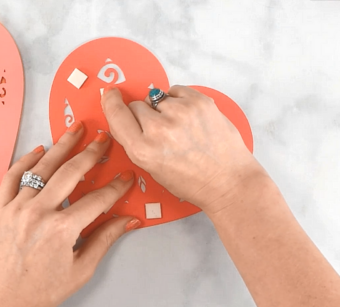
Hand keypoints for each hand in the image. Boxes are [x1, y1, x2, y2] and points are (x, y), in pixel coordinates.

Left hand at [0, 122, 139, 306]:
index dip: (116, 187)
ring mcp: (18, 208)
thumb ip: (105, 240)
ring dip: (61, 146)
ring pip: (42, 168)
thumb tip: (129, 220)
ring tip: (76, 130)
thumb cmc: (42, 291)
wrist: (2, 300)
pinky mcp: (2, 209)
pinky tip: (39, 150)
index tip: (126, 176)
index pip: (97, 199)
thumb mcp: (81, 270)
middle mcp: (39, 213)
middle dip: (91, 153)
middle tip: (104, 139)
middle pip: (70, 172)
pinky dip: (25, 160)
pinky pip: (12, 176)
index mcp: (62, 230)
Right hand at [101, 85, 259, 211]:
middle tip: (162, 132)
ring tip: (181, 128)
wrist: (228, 181)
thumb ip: (136, 142)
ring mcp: (181, 113)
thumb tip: (127, 115)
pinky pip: (176, 91)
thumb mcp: (152, 169)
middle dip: (145, 116)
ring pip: (157, 98)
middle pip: (137, 106)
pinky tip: (189, 119)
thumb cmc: (192, 180)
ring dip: (164, 109)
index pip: (116, 115)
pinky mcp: (199, 102)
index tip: (111, 94)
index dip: (111, 102)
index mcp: (143, 151)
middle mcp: (159, 130)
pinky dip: (180, 101)